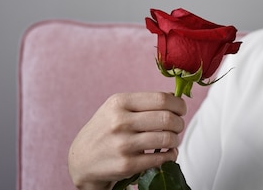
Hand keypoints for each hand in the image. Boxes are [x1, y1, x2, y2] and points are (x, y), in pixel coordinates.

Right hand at [68, 92, 186, 189]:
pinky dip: (170, 156)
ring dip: (176, 140)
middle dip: (179, 123)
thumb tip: (175, 97)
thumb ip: (143, 102)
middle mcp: (120, 121)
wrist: (81, 159)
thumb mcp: (116, 108)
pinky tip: (166, 154)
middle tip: (178, 126)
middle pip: (167, 118)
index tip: (181, 110)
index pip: (161, 99)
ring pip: (167, 139)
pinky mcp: (127, 165)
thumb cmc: (104, 130)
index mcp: (119, 102)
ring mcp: (123, 144)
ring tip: (172, 141)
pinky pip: (161, 159)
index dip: (178, 105)